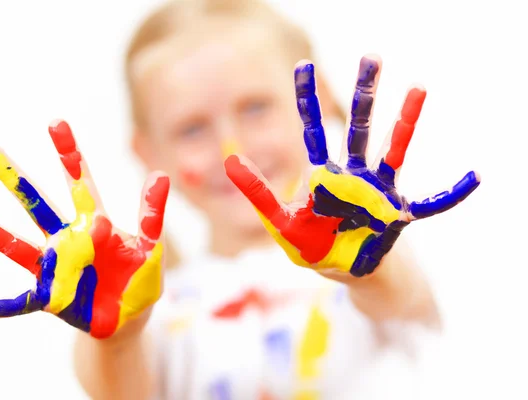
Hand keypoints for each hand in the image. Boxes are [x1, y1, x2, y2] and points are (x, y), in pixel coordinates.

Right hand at [0, 120, 169, 337]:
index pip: (80, 182)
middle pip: (38, 204)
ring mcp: (55, 266)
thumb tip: (160, 174)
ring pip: (16, 243)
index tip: (56, 122)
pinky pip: (16, 303)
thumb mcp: (153, 246)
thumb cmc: (141, 278)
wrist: (131, 317)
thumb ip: (152, 215)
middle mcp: (68, 239)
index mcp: (95, 223)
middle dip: (15, 178)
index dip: (69, 153)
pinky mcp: (49, 296)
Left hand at [225, 55, 479, 277]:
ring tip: (418, 88)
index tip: (302, 67)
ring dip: (404, 121)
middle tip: (371, 57)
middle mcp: (353, 175)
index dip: (306, 99)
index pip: (313, 130)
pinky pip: (429, 202)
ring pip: (392, 149)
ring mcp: (378, 190)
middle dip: (364, 93)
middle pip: (357, 127)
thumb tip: (231, 162)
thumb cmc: (314, 248)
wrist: (347, 274)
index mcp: (322, 175)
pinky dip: (450, 193)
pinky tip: (474, 178)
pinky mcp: (398, 213)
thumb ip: (260, 196)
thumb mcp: (281, 226)